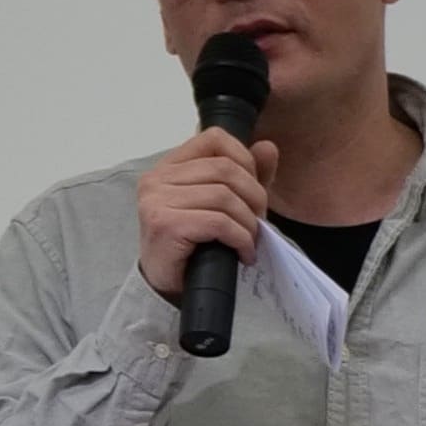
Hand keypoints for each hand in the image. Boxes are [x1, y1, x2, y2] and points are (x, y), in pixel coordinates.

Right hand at [135, 121, 277, 297]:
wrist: (167, 286)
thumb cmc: (193, 245)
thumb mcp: (222, 205)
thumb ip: (246, 175)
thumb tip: (268, 148)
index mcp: (170, 166)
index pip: (215, 139)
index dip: (245, 160)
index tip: (253, 191)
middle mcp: (158, 178)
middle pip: (225, 169)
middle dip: (254, 197)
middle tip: (258, 223)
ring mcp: (157, 200)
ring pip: (224, 196)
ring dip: (248, 223)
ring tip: (249, 241)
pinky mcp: (165, 224)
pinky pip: (218, 222)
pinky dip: (240, 239)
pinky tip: (242, 253)